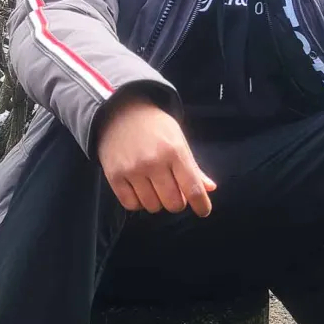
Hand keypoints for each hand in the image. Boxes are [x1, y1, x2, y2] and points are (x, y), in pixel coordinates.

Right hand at [97, 94, 215, 215]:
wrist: (121, 111)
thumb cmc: (155, 128)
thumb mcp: (178, 140)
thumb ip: (193, 167)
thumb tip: (209, 188)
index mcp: (175, 151)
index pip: (193, 189)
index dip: (201, 205)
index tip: (203, 211)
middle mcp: (154, 162)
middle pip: (173, 203)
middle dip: (177, 202)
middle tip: (173, 191)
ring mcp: (133, 169)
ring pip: (152, 206)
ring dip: (156, 202)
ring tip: (154, 187)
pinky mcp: (114, 175)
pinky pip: (131, 205)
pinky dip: (138, 202)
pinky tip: (139, 189)